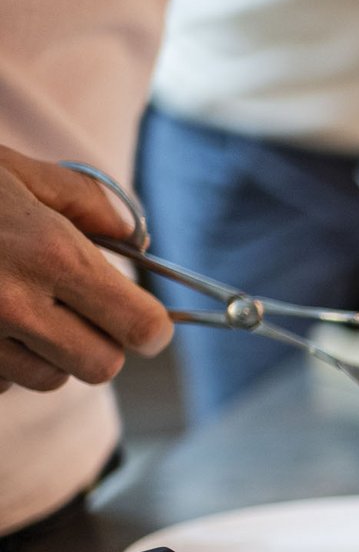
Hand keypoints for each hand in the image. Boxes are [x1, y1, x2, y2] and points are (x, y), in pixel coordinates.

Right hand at [0, 146, 171, 393]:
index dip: (150, 328)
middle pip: (100, 367)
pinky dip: (1, 362)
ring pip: (48, 380)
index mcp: (49, 254)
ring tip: (18, 307)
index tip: (145, 322)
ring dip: (47, 355)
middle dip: (101, 344)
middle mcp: (15, 304)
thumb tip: (137, 238)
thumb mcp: (14, 171)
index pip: (139, 327)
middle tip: (84, 314)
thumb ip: (87, 203)